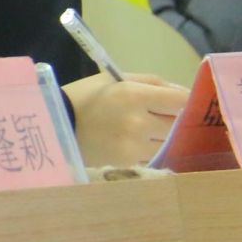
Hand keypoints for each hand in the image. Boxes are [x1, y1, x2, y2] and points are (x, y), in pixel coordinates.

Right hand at [64, 71, 187, 167]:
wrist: (54, 126)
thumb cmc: (86, 97)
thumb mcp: (115, 79)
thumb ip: (152, 82)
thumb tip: (182, 93)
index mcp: (134, 94)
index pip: (181, 100)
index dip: (186, 101)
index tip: (181, 103)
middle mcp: (138, 121)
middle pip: (178, 124)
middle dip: (173, 120)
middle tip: (159, 117)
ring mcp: (134, 145)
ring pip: (167, 143)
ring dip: (161, 138)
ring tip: (143, 132)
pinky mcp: (128, 163)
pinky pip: (151, 156)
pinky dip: (147, 151)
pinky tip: (132, 144)